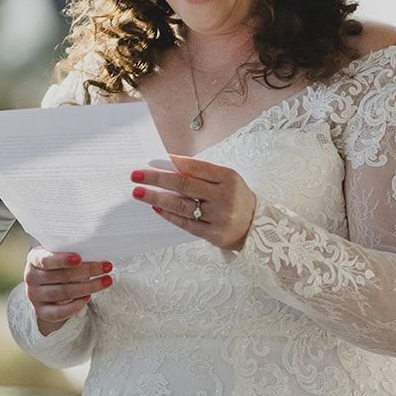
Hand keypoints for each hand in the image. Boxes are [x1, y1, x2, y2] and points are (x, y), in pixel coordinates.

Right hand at [22, 247, 112, 335]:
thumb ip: (70, 254)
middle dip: (88, 271)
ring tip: (106, 281)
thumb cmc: (57, 266)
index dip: (62, 260)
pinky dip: (75, 306)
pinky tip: (88, 297)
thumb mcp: (58, 255)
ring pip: (64, 293)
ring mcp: (34, 296)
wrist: (45, 287)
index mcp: (34, 259)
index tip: (79, 258)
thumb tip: (95, 251)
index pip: (46, 260)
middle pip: (62, 276)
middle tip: (107, 266)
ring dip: (88, 287)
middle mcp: (30, 277)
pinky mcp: (41, 312)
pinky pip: (59, 312)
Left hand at [130, 152, 258, 250]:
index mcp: (228, 177)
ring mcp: (220, 216)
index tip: (152, 160)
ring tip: (139, 192)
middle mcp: (225, 196)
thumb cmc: (236, 198)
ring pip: (182, 205)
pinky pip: (186, 224)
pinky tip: (156, 208)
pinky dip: (169, 215)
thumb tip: (168, 167)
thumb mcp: (226, 181)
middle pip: (184, 184)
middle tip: (136, 175)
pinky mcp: (215, 234)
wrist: (258, 227)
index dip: (172, 163)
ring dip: (157, 198)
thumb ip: (202, 175)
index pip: (195, 166)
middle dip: (157, 178)